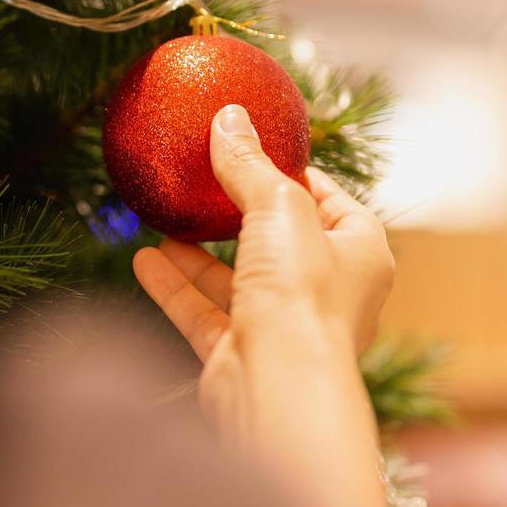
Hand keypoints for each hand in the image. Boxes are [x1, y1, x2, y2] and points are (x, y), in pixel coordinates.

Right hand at [133, 104, 394, 427]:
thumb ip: (248, 163)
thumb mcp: (277, 207)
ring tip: (165, 224)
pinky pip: (205, 314)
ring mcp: (285, 327)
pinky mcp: (244, 355)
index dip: (297, 175)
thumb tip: (229, 117)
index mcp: (362, 254)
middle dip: (241, 216)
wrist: (278, 388)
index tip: (259, 152)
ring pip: (239, 280)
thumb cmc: (303, 296)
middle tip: (207, 186)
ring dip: (201, 255)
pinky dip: (177, 288)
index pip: (333, 203)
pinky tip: (144, 261)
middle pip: (282, 242)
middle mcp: (330, 293)